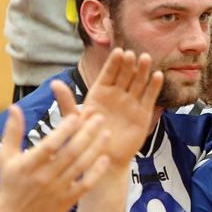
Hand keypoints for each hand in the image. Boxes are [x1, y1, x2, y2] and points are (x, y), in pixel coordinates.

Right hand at [0, 105, 109, 211]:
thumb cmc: (10, 182)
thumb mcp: (5, 156)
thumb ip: (12, 131)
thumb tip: (15, 107)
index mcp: (29, 165)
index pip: (50, 145)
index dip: (64, 130)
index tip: (76, 115)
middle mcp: (44, 177)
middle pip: (70, 152)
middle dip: (87, 133)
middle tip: (100, 118)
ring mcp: (57, 190)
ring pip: (81, 166)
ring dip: (96, 149)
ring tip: (107, 133)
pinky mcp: (67, 200)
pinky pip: (85, 184)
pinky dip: (96, 172)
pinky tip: (105, 158)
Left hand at [54, 48, 163, 166]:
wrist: (103, 159)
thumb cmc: (86, 139)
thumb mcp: (75, 120)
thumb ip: (67, 101)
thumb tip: (54, 83)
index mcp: (100, 93)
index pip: (108, 73)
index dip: (114, 63)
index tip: (118, 52)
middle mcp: (117, 94)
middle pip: (125, 75)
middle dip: (129, 64)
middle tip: (132, 54)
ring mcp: (131, 103)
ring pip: (138, 83)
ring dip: (143, 71)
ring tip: (145, 59)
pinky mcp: (143, 113)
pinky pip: (149, 97)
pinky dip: (154, 87)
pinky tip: (158, 75)